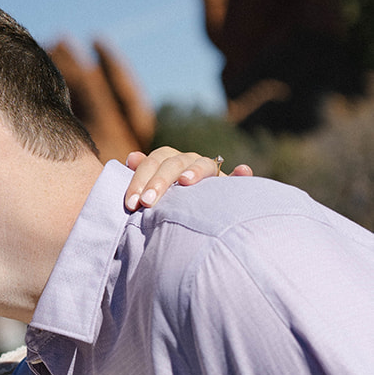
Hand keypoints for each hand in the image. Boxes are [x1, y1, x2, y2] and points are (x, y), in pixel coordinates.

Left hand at [123, 146, 253, 211]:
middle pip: (174, 164)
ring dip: (195, 171)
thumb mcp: (153, 190)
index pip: (154, 161)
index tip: (132, 203)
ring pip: (204, 165)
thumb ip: (142, 174)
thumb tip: (131, 157)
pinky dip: (242, 173)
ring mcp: (211, 171)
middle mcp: (190, 161)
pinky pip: (239, 177)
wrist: (196, 216)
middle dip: (159, 182)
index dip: (140, 179)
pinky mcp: (231, 185)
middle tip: (147, 202)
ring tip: (186, 181)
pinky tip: (243, 170)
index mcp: (169, 160)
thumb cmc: (167, 203)